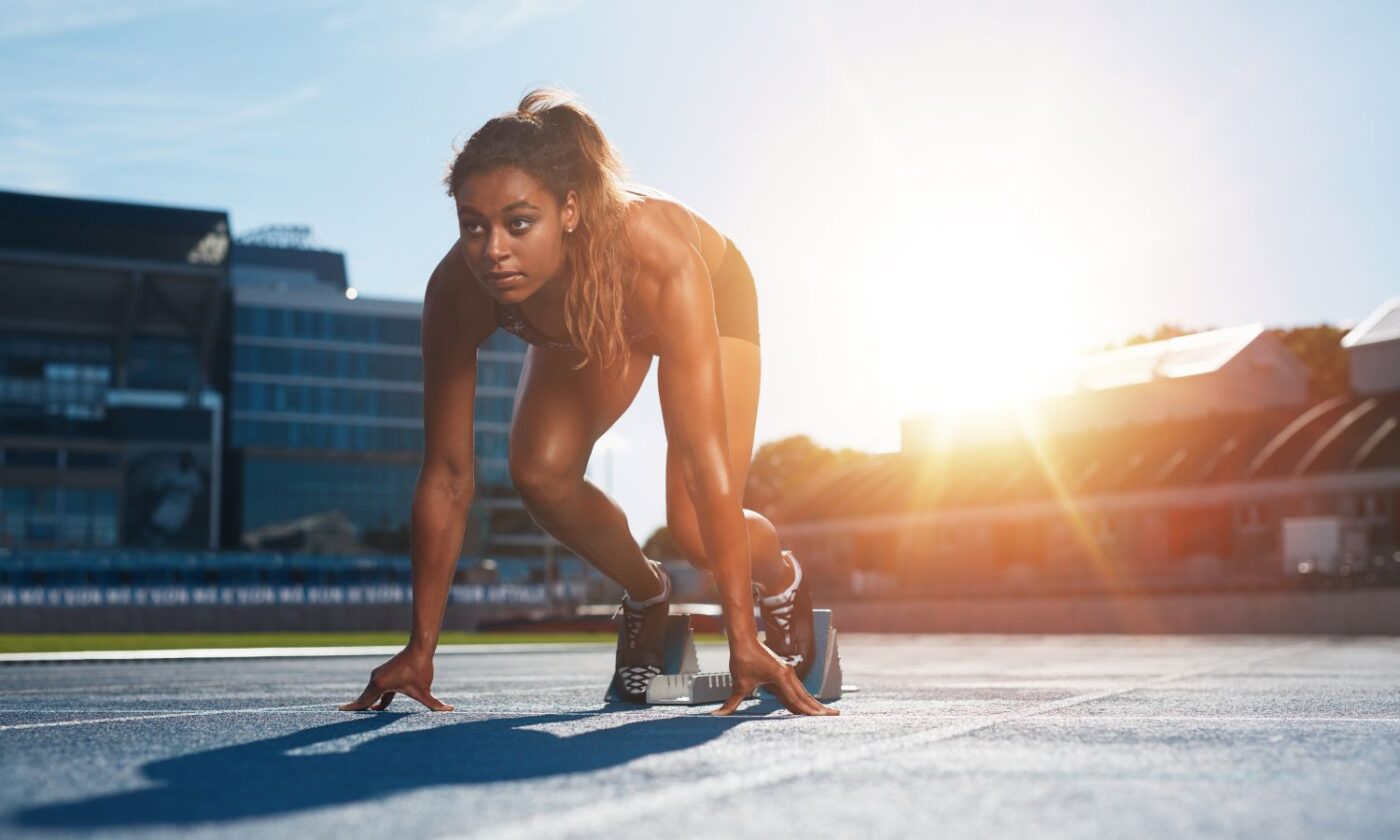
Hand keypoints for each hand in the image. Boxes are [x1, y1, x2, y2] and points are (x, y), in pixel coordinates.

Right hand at [339, 645, 452, 711]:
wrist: (420, 647)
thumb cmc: (421, 669)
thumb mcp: (425, 690)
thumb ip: (434, 704)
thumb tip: (450, 710)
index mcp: (380, 685)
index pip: (363, 702)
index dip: (352, 708)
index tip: (338, 710)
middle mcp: (375, 679)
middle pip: (364, 699)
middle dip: (358, 709)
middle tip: (342, 715)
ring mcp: (379, 675)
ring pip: (372, 694)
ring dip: (369, 705)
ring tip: (362, 716)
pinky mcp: (385, 673)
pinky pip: (379, 690)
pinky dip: (378, 699)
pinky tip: (379, 708)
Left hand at [712, 641, 838, 716]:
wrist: (744, 640)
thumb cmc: (742, 659)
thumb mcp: (738, 684)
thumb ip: (731, 703)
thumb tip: (717, 715)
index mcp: (780, 678)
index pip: (796, 699)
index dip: (808, 711)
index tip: (821, 718)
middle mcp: (788, 675)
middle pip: (805, 696)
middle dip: (819, 708)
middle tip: (835, 715)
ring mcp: (787, 673)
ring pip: (802, 693)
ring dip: (813, 704)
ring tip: (827, 713)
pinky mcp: (784, 673)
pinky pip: (796, 689)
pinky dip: (802, 699)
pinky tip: (807, 706)